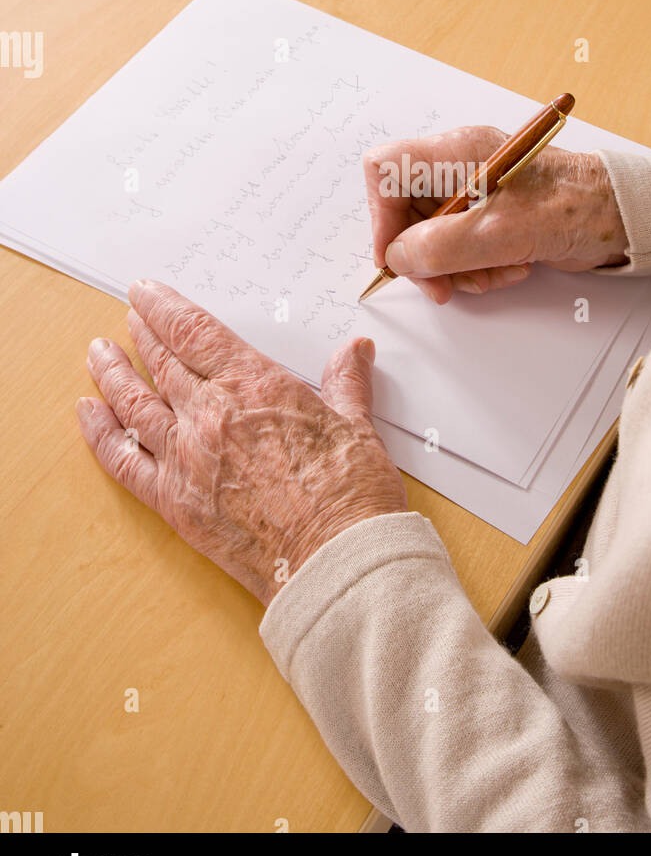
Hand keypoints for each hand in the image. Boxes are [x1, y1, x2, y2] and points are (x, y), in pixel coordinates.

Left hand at [76, 281, 406, 604]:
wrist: (335, 561)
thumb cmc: (351, 496)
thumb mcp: (357, 426)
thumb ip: (346, 384)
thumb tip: (355, 352)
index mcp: (255, 386)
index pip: (195, 332)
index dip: (164, 308)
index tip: (146, 294)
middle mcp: (211, 415)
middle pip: (162, 363)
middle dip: (143, 336)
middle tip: (130, 319)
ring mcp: (186, 460)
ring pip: (134, 405)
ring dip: (112, 375)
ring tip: (98, 354)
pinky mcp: (175, 503)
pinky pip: (124, 461)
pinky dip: (101, 434)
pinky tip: (88, 414)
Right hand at [363, 127, 627, 303]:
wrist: (624, 217)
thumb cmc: (577, 207)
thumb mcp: (501, 233)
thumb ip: (440, 246)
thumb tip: (399, 257)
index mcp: (458, 152)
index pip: (386, 170)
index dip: (382, 215)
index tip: (397, 255)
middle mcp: (461, 165)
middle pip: (407, 210)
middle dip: (424, 255)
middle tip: (443, 286)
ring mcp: (476, 190)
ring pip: (433, 235)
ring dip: (456, 266)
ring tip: (492, 275)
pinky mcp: (492, 214)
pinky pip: (461, 245)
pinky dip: (477, 266)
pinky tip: (508, 269)